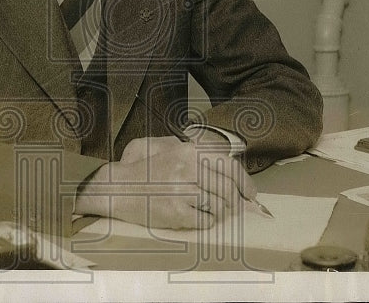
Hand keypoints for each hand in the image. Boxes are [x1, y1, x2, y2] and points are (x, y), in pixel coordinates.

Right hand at [74, 136, 255, 229]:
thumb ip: (197, 152)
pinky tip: (202, 218)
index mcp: (189, 151)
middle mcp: (188, 169)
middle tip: (237, 208)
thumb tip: (229, 166)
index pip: (229, 166)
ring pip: (219, 206)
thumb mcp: (168, 147)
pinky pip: (205, 220)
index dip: (245, 182)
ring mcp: (182, 191)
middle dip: (236, 202)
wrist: (117, 188)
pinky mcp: (176, 212)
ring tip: (217, 213)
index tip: (251, 194)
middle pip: (228, 189)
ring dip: (222, 213)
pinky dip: (208, 222)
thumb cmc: (144, 169)